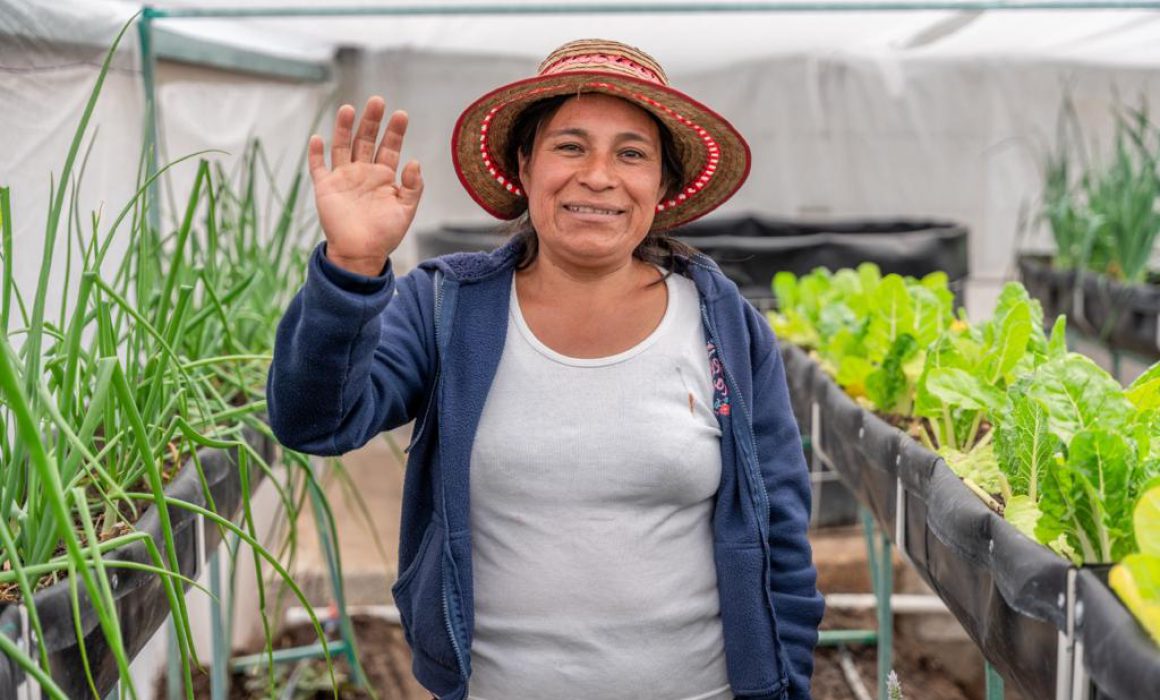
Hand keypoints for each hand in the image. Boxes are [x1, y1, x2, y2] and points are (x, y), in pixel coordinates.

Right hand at [308, 96, 423, 275]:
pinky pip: (318, 167)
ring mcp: (343, 178)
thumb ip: (414, 187)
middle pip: (366, 139)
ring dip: (344, 128)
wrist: (361, 254)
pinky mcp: (325, 188)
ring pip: (342, 146)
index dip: (395, 131)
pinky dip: (316, 153)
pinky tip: (317, 138)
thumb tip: (415, 162)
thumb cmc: (385, 234)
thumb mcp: (406, 210)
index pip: (390, 147)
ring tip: (349, 109)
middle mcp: (363, 172)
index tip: (401, 114)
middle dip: (371, 121)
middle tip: (377, 101)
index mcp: (384, 176)